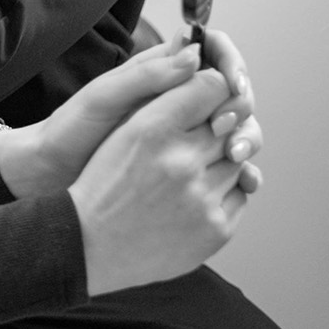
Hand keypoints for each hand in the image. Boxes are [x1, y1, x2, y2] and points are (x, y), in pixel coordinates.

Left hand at [0, 27, 262, 199]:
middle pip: (232, 90)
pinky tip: (244, 178)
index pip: (212, 52)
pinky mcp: (187, 162)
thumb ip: (147, 76)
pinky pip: (225, 160)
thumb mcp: (104, 97)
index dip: (230, 63)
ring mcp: (185, 130)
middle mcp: (178, 98)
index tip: (234, 84)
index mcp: (161, 71)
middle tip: (229, 127)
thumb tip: (194, 55)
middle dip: (242, 105)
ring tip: (235, 154)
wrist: (55, 172)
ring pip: (235, 125)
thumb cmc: (72, 129)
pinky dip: (242, 167)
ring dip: (246, 135)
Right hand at [68, 67, 257, 295]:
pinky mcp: (216, 229)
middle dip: (220, 126)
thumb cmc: (103, 183)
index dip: (212, 87)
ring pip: (238, 161)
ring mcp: (202, 198)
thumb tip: (217, 84)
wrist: (89, 244)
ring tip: (188, 175)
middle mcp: (181, 161)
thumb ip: (165, 105)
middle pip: (231, 124)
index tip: (207, 95)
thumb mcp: (121, 132)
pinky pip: (240, 196)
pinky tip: (192, 199)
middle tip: (199, 137)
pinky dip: (223, 194)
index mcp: (151, 129)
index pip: (212, 86)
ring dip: (221, 163)